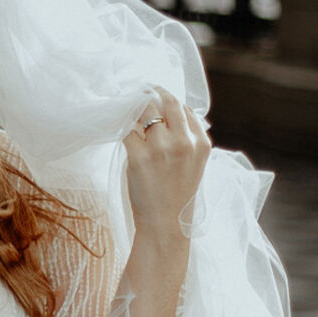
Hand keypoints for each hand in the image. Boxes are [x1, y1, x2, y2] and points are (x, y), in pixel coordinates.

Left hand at [124, 94, 210, 243]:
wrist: (166, 226)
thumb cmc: (176, 197)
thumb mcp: (193, 166)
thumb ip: (186, 140)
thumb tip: (169, 115)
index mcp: (201, 143)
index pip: (184, 108)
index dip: (167, 100)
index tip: (154, 96)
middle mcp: (184, 142)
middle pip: (166, 102)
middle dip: (150, 92)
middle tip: (137, 89)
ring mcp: (161, 149)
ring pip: (144, 112)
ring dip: (133, 107)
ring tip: (125, 107)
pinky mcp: (139, 157)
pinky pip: (127, 129)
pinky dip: (121, 124)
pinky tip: (116, 123)